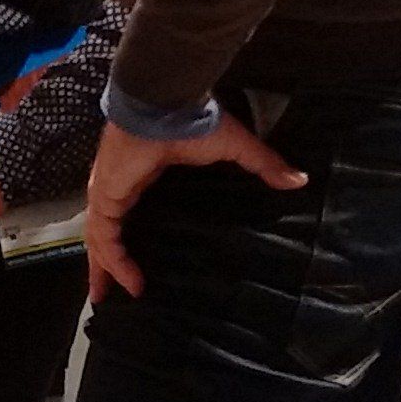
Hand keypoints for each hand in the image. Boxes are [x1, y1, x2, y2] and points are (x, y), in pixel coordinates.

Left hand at [84, 113, 305, 302]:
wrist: (169, 103)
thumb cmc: (195, 122)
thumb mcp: (234, 149)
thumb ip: (263, 166)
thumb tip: (300, 180)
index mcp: (141, 176)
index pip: (126, 215)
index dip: (126, 239)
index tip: (135, 264)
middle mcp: (118, 187)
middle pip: (106, 233)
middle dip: (105, 264)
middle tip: (107, 294)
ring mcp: (109, 191)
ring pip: (100, 240)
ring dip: (105, 269)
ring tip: (109, 298)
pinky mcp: (107, 196)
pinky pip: (106, 237)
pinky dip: (114, 261)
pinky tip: (128, 283)